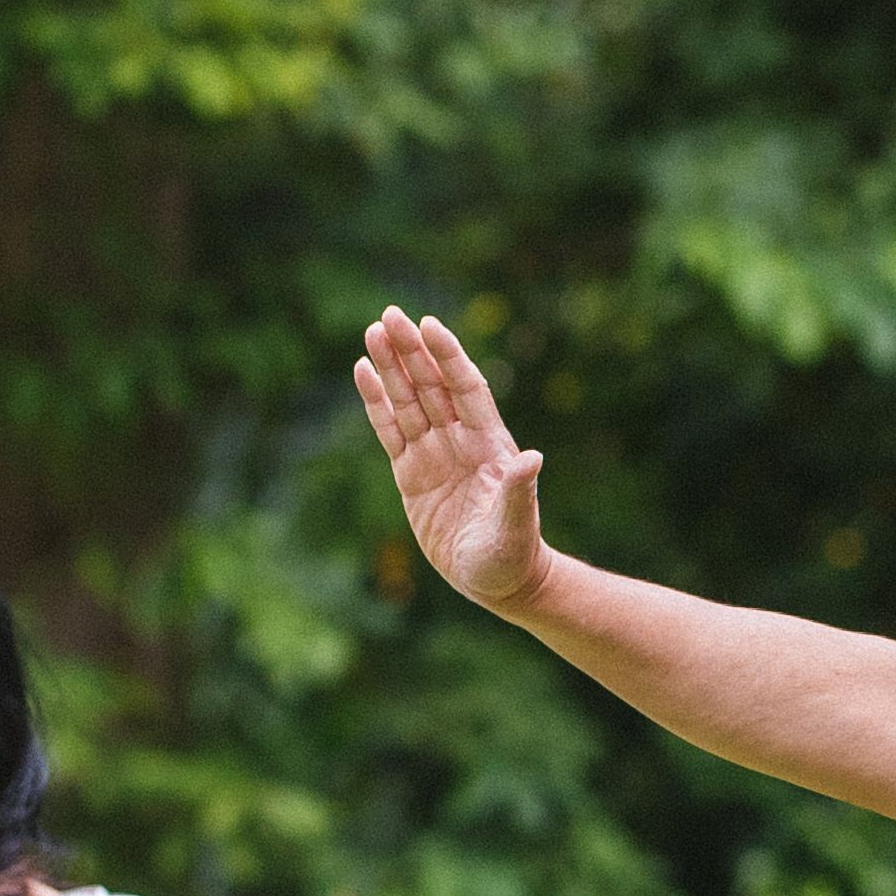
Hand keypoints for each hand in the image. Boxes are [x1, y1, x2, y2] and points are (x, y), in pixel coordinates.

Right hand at [351, 310, 552, 611]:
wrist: (497, 580)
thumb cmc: (513, 553)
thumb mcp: (516, 525)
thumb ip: (519, 492)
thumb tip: (532, 459)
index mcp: (490, 444)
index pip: (466, 388)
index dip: (448, 357)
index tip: (429, 325)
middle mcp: (461, 441)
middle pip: (432, 386)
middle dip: (412, 351)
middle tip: (389, 314)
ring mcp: (434, 455)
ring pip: (408, 401)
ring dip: (391, 368)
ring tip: (373, 332)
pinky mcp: (410, 475)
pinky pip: (390, 431)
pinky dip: (376, 403)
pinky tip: (363, 371)